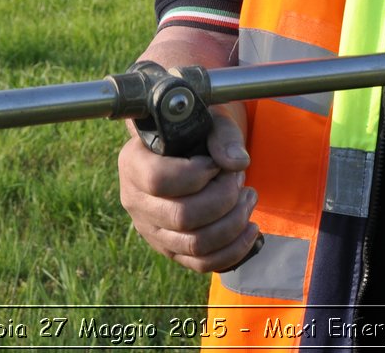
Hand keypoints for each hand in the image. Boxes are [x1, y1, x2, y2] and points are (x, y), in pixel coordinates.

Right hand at [118, 104, 260, 272]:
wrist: (190, 148)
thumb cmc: (197, 131)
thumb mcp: (209, 119)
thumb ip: (223, 135)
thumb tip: (237, 163)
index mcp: (134, 164)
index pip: (157, 180)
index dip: (196, 174)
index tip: (216, 163)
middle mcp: (136, 202)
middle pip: (181, 216)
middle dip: (223, 199)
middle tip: (239, 179)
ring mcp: (152, 231)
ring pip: (195, 244)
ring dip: (233, 223)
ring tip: (249, 198)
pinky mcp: (172, 250)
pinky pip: (202, 264)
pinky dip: (234, 250)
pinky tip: (250, 229)